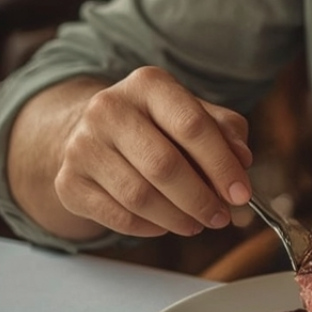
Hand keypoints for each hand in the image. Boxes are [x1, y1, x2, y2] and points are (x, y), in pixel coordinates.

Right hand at [50, 66, 253, 238]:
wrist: (92, 132)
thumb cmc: (155, 124)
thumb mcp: (192, 112)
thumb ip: (224, 130)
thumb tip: (242, 160)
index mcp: (148, 84)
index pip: (192, 126)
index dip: (222, 165)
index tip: (242, 194)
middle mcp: (109, 108)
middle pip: (164, 165)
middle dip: (200, 198)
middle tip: (221, 217)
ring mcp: (83, 145)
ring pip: (140, 196)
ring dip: (178, 218)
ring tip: (198, 223)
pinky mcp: (69, 182)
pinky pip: (117, 216)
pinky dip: (149, 227)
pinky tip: (166, 224)